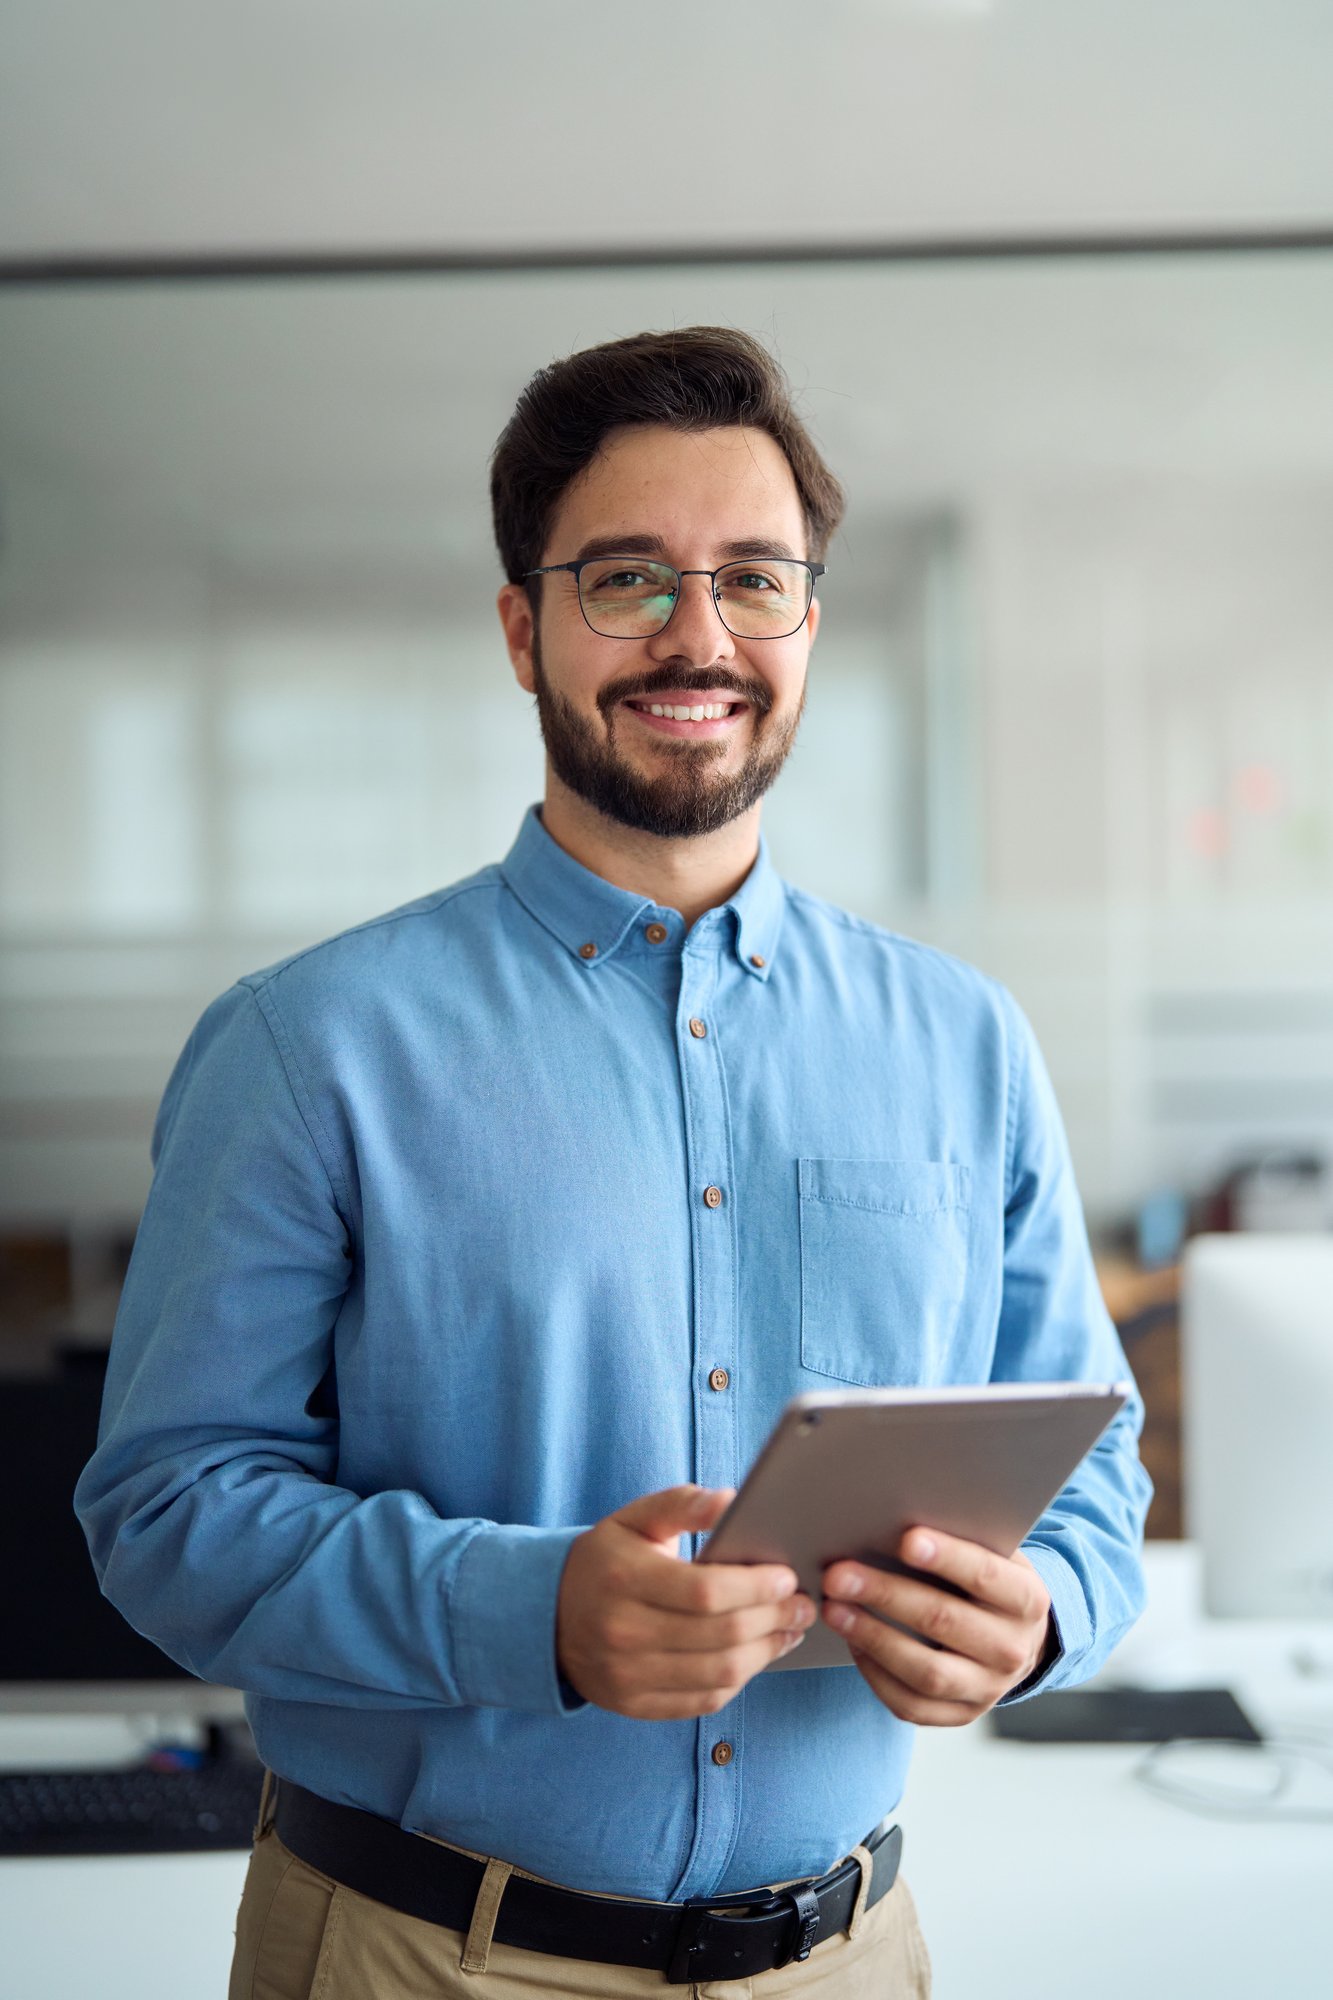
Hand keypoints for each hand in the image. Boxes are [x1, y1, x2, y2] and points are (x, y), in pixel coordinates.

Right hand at [556, 1484, 815, 1719]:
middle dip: (773, 1619)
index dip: (755, 1587)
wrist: (547, 1616)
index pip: (704, 1592)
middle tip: (803, 1605)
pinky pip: (704, 1700)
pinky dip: (740, 1680)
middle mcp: (622, 1633)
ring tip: (790, 1630)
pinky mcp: (635, 1705)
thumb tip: (733, 1500)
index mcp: (623, 1579)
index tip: (786, 1575)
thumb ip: (683, 1504)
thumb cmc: (605, 1561)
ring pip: (719, 1674)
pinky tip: (757, 1656)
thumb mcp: (634, 1519)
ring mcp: (627, 1676)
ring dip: (766, 1653)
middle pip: (719, 1636)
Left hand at [821, 1528, 1053, 1726]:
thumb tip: (895, 1515)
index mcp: (1027, 1600)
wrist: (1016, 1637)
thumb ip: (961, 1537)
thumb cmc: (988, 1580)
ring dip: (873, 1637)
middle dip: (886, 1595)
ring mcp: (989, 1689)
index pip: (985, 1576)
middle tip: (838, 1574)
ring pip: (926, 1672)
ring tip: (833, 1610)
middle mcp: (1013, 1649)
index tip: (905, 1539)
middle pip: (944, 1622)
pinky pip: (912, 1704)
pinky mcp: (961, 1714)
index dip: (947, 1557)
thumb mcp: (992, 1553)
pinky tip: (853, 1643)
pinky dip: (876, 1674)